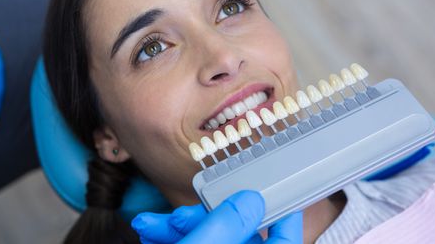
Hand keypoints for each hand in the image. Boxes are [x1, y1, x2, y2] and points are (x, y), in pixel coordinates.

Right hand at [131, 190, 302, 243]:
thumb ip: (229, 225)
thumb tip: (250, 202)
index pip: (284, 241)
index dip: (285, 217)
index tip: (279, 194)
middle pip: (234, 234)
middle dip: (201, 218)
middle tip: (178, 215)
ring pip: (207, 237)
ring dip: (178, 227)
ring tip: (149, 224)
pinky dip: (171, 237)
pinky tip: (150, 231)